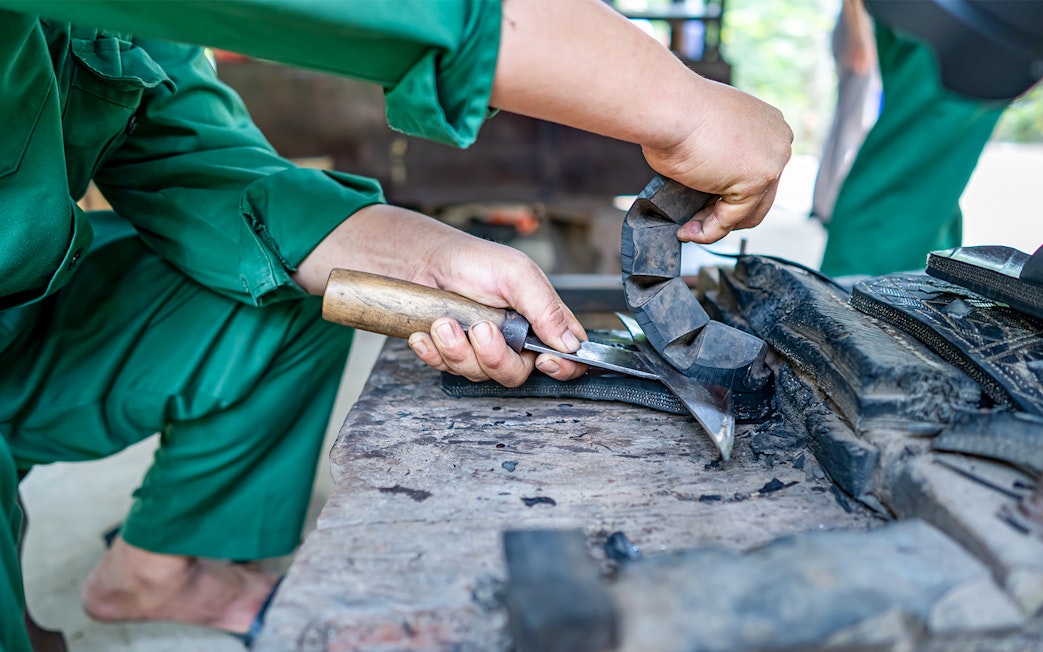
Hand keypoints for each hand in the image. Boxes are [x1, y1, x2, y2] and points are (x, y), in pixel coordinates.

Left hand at [293, 205, 588, 386]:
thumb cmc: (472, 261)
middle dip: (494, 356)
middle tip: (480, 329)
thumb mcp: (517, 274)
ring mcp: (482, 352)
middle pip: (517, 374)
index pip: (569, 357)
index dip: (563, 368)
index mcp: (541, 321)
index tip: (544, 361)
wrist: (422, 261)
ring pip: (479, 375)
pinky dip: (433, 353)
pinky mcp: (453, 356)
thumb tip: (570, 344)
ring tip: (444, 322)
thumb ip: (546, 308)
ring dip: (457, 350)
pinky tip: (426, 334)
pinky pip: (446, 370)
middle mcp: (515, 341)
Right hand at [491, 0, 791, 246]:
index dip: (724, 194)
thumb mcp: (672, 122)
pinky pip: (739, 216)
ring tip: (686, 223)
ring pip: (752, 209)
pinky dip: (714, 226)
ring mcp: (772, 155)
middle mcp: (775, 134)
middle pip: (758, 194)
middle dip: (723, 211)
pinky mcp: (759, 175)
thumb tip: (622, 115)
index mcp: (760, 119)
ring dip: (716, 222)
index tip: (695, 206)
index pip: (751, 172)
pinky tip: (689, 226)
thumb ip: (673, 137)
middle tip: (691, 222)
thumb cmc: (659, 105)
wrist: (661, 104)